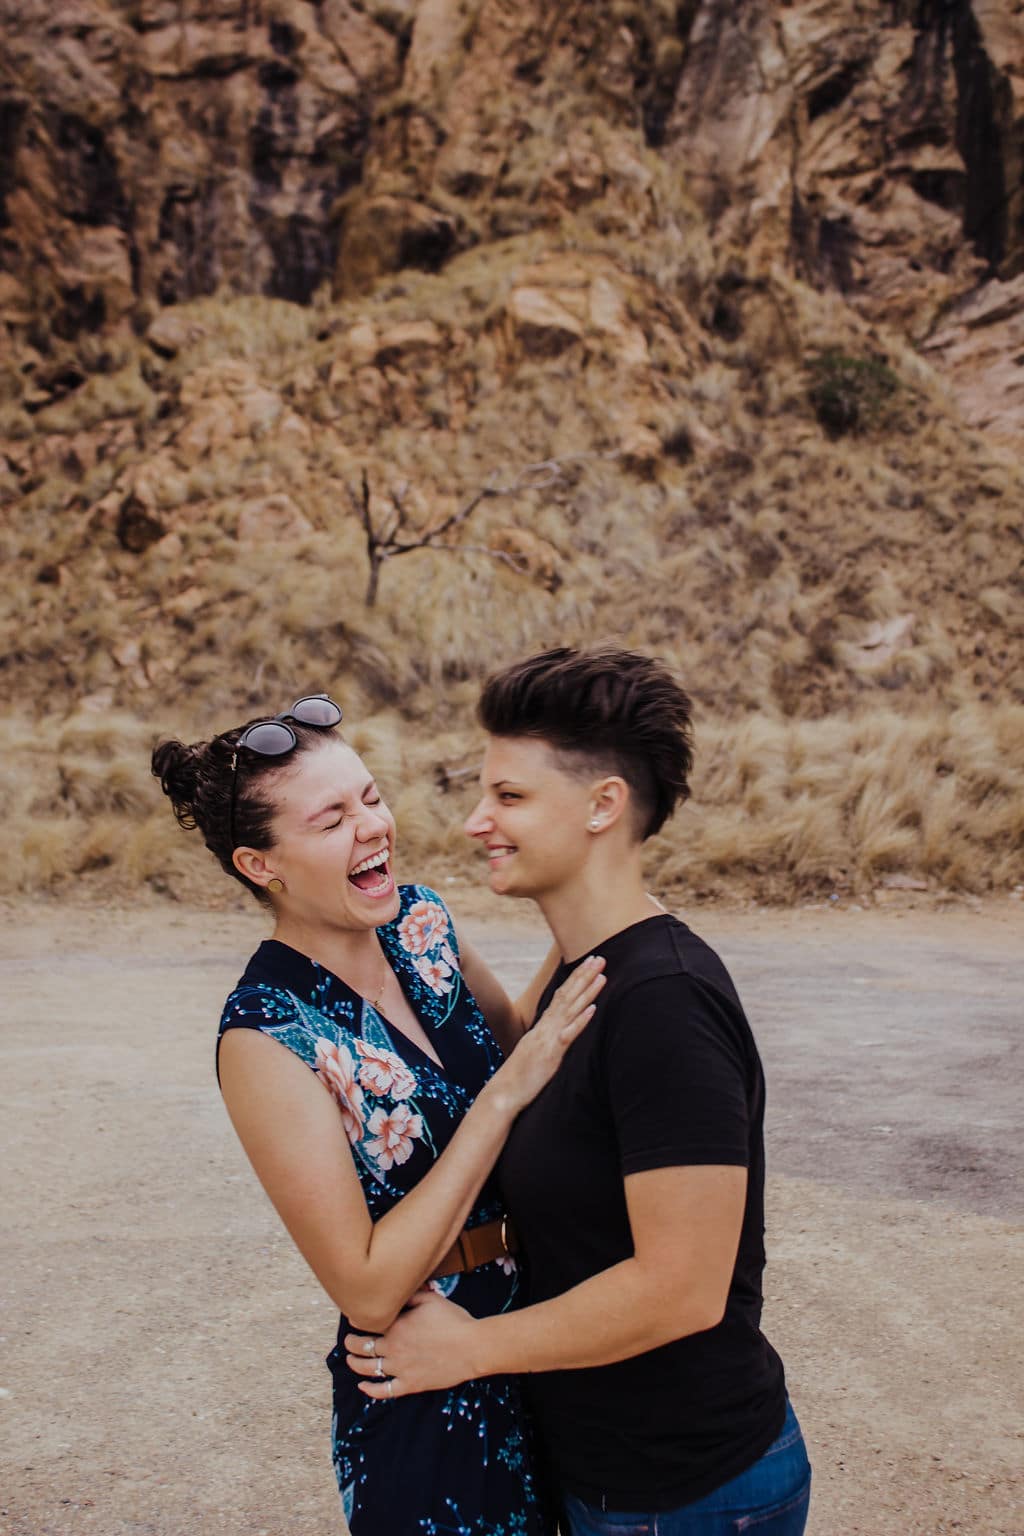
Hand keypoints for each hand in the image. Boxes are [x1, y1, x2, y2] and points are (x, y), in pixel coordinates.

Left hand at [345, 1288, 480, 1398]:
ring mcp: (400, 1369)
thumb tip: (397, 1292)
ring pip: (369, 1369)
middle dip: (352, 1344)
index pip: (369, 1324)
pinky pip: (385, 1391)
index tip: (354, 1319)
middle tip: (348, 1341)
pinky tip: (363, 1387)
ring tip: (350, 1360)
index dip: (359, 1321)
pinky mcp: (411, 1384)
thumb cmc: (453, 1320)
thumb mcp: (431, 1299)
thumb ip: (411, 1295)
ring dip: (355, 1365)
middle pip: (363, 1348)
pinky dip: (371, 1390)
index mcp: (396, 1326)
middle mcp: (393, 1348)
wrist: (471, 1346)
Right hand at [488, 954, 604, 1113]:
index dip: (576, 978)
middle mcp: (545, 1027)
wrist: (503, 1093)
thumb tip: (558, 1033)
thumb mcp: (535, 1052)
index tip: (589, 964)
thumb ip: (547, 1040)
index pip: (561, 995)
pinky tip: (593, 1009)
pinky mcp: (551, 1054)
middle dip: (584, 976)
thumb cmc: (520, 1077)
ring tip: (602, 975)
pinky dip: (581, 1021)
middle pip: (567, 996)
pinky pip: (568, 1035)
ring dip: (587, 991)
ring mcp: (548, 1039)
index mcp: (542, 1026)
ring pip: (570, 1010)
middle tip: (600, 958)